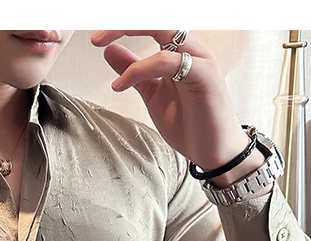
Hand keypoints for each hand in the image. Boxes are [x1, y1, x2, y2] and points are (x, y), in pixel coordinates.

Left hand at [90, 30, 253, 176]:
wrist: (214, 151)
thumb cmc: (191, 123)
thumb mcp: (152, 93)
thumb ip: (133, 70)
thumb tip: (110, 51)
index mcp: (180, 49)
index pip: (152, 23)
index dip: (124, 24)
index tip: (97, 37)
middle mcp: (192, 49)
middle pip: (158, 19)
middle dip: (124, 22)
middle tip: (97, 37)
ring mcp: (200, 60)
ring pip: (166, 29)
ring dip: (130, 31)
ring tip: (103, 47)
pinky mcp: (205, 76)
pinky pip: (169, 61)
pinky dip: (141, 69)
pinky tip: (122, 84)